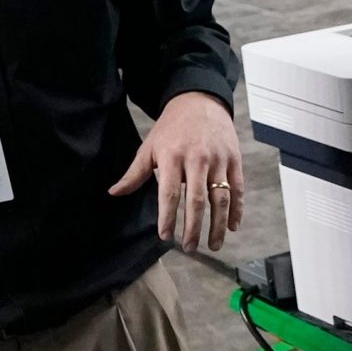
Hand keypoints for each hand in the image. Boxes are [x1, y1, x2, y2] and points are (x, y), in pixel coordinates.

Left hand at [110, 91, 243, 253]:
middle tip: (190, 248)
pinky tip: (232, 226)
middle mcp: (197, 159)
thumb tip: (114, 193)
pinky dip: (236, 209)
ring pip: (220, 198)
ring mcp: (218, 160)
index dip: (168, 216)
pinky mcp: (234, 160)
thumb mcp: (150, 147)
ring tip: (213, 245)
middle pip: (197, 199)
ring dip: (218, 225)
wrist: (199, 102)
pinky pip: (237, 189)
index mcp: (173, 157)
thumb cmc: (171, 128)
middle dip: (194, 227)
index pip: (170, 193)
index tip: (166, 236)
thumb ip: (135, 173)